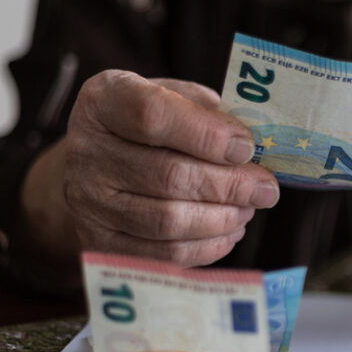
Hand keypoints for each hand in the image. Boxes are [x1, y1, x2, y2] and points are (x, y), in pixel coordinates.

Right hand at [23, 70, 278, 266]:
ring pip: (168, 221)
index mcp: (103, 101)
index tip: (247, 148)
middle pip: (168, 175)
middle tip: (266, 189)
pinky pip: (163, 254)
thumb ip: (205, 111)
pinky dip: (208, 246)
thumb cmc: (147, 126)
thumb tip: (248, 145)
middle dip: (229, 185)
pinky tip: (230, 230)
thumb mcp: (171, 96)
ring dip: (222, 218)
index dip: (208, 135)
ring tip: (249, 208)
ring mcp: (88, 202)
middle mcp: (85, 150)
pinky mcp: (99, 243)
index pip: (153, 115)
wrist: (96, 165)